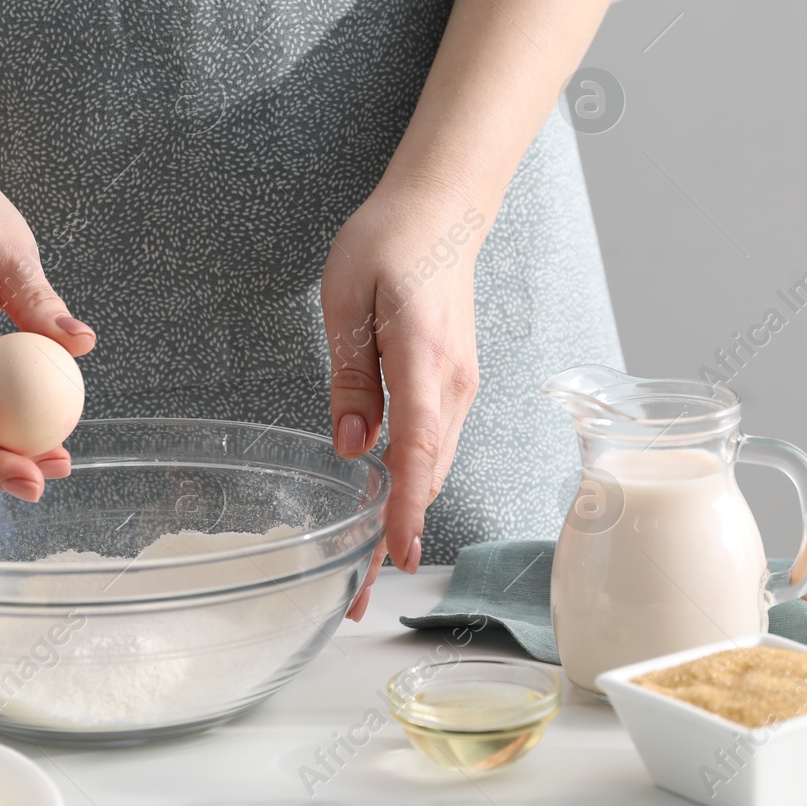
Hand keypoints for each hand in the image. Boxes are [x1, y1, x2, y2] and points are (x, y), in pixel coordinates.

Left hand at [321, 184, 486, 619]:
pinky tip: (390, 505)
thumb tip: (353, 448)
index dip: (406, 512)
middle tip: (357, 595)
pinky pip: (435, 444)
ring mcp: (459, 386)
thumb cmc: (390, 242)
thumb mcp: (347, 300)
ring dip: (406, 515)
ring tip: (370, 565)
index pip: (417, 451)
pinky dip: (415, 482)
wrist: (442, 210)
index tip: (395, 560)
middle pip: (428, 476)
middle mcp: (453, 384)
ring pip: (433, 465)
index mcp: (424, 361)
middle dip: (396, 538)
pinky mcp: (453, 383)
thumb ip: (350, 378)